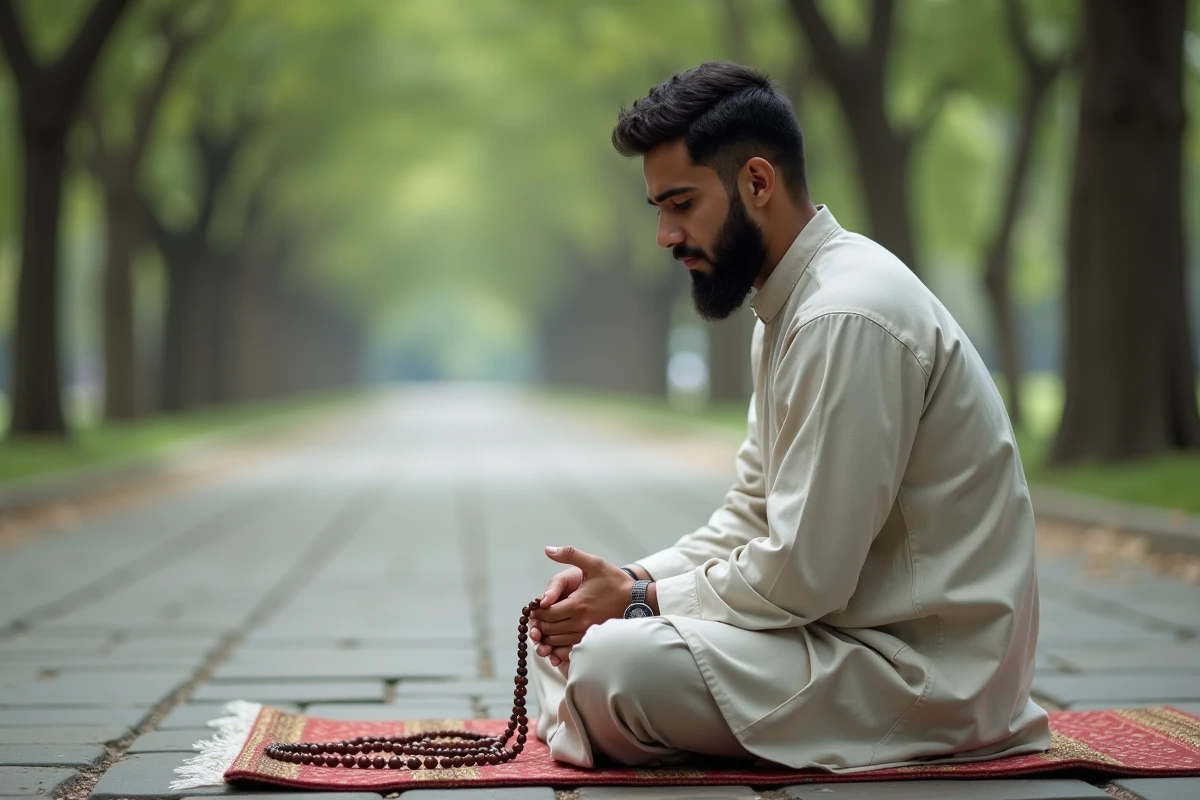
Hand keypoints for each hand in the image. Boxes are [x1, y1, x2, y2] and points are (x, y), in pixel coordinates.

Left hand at [530, 546, 632, 665]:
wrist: (636, 600)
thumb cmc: (615, 582)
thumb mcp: (593, 563)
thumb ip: (569, 555)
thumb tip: (548, 549)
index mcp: (577, 604)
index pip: (546, 614)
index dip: (537, 611)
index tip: (537, 607)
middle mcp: (580, 623)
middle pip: (549, 629)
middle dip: (540, 623)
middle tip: (539, 617)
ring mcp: (586, 634)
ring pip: (557, 641)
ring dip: (548, 635)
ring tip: (547, 625)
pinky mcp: (592, 641)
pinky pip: (569, 650)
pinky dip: (559, 647)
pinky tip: (559, 637)